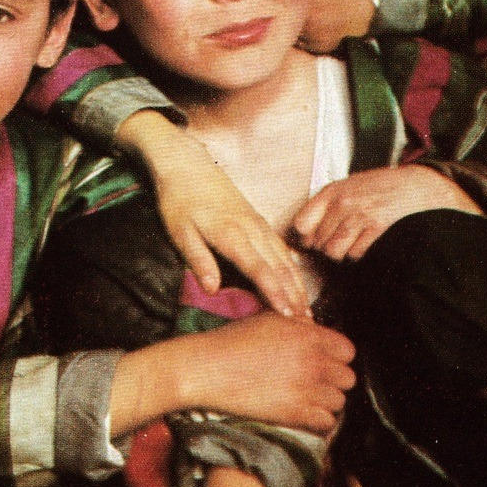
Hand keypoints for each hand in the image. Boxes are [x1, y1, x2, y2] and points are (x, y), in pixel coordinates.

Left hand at [116, 111, 309, 318]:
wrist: (186, 164)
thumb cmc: (179, 199)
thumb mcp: (180, 231)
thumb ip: (198, 260)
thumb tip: (212, 289)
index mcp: (232, 234)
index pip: (260, 269)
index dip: (275, 293)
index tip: (288, 314)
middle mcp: (251, 229)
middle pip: (279, 267)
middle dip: (295, 295)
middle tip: (307, 322)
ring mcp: (257, 223)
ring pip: (284, 257)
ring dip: (297, 283)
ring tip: (306, 308)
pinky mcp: (257, 219)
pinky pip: (280, 245)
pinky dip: (292, 265)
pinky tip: (297, 277)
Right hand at [175, 312, 355, 433]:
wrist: (206, 368)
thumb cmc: (231, 342)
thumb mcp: (268, 320)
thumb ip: (299, 325)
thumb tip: (316, 332)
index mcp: (308, 336)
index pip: (347, 351)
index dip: (336, 357)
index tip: (324, 362)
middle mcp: (312, 361)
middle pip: (347, 378)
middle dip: (333, 380)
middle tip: (314, 382)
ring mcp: (305, 388)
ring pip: (339, 401)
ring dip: (325, 401)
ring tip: (307, 399)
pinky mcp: (295, 413)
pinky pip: (326, 422)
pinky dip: (317, 421)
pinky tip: (303, 414)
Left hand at [292, 165, 481, 261]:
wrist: (417, 185)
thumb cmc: (381, 187)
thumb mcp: (348, 187)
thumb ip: (326, 207)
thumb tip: (305, 238)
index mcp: (331, 192)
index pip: (301, 224)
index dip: (305, 236)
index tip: (312, 240)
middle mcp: (342, 203)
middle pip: (318, 241)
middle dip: (325, 246)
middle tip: (339, 242)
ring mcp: (359, 215)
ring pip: (333, 251)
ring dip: (341, 253)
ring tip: (350, 246)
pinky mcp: (377, 227)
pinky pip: (356, 253)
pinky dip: (358, 254)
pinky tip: (366, 244)